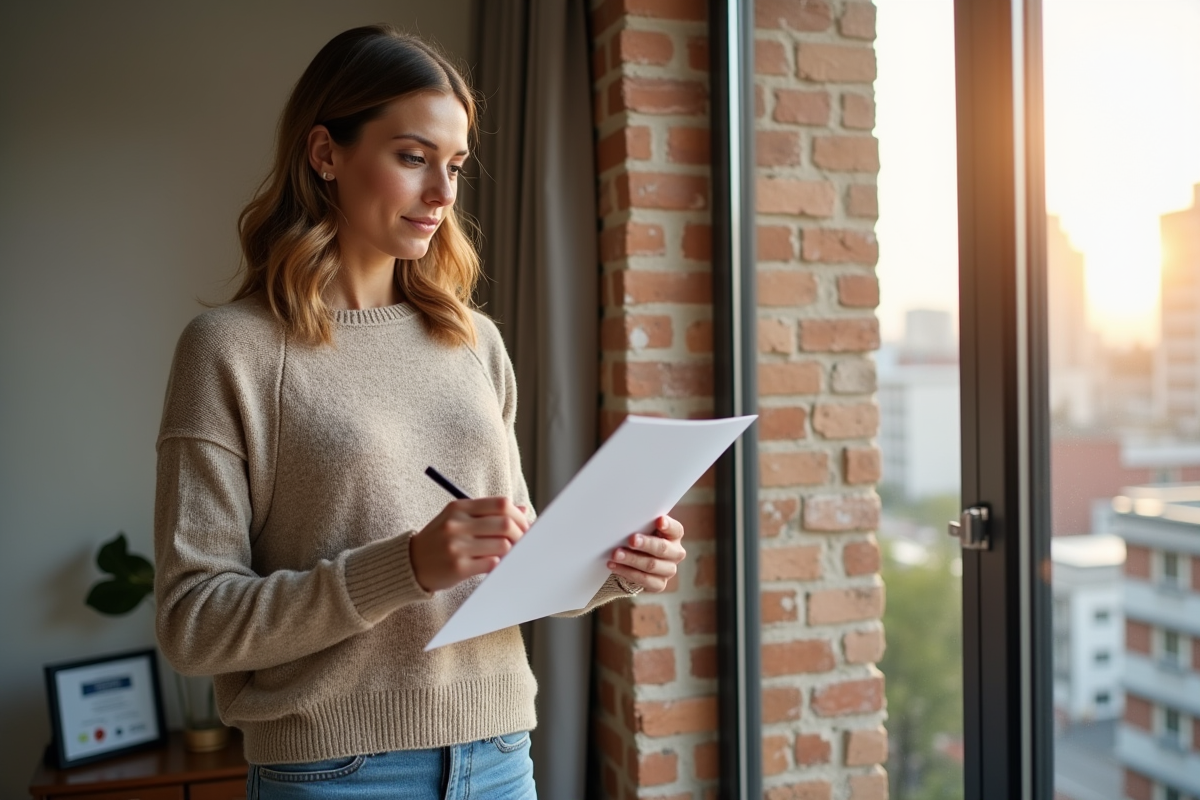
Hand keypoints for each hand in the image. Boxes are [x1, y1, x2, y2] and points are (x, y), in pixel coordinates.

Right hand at [410, 498, 529, 592]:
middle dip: (521, 534)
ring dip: (512, 551)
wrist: (410, 564)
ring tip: (511, 555)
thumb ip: (488, 513)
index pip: (500, 504)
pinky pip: (492, 563)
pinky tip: (497, 564)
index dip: (519, 515)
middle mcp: (457, 524)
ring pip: (502, 545)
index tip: (526, 525)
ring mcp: (456, 546)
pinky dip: (500, 564)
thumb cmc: (440, 540)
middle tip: (525, 542)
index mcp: (459, 508)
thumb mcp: (458, 519)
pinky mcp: (458, 567)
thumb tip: (522, 510)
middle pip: (505, 523)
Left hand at [607, 515, 685, 592]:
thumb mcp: (644, 528)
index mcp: (674, 535)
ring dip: (632, 560)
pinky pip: (644, 580)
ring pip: (651, 565)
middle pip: (662, 548)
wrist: (637, 559)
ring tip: (616, 554)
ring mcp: (669, 570)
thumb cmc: (641, 537)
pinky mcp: (659, 584)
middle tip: (631, 540)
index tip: (659, 521)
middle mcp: (675, 553)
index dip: (668, 525)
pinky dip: (627, 572)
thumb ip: (642, 523)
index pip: (675, 529)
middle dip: (646, 544)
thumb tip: (628, 518)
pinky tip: (614, 566)